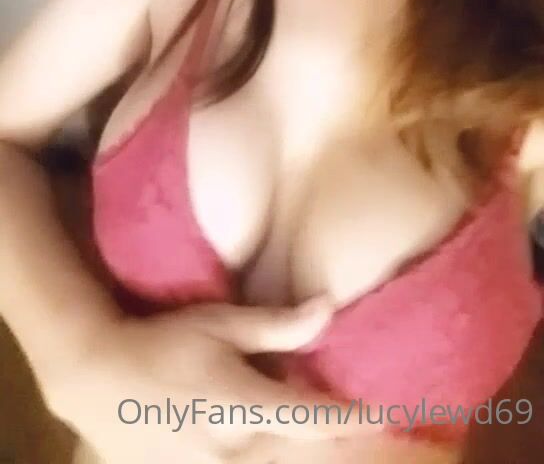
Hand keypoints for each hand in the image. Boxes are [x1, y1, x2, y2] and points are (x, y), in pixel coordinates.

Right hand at [45, 295, 374, 462]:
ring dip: (301, 448)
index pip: (314, 419)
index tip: (386, 415)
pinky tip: (268, 438)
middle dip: (334, 440)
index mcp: (240, 405)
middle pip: (302, 453)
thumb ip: (275, 326)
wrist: (96, 376)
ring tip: (321, 429)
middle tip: (370, 425)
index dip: (354, 420)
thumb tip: (329, 309)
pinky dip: (266, 455)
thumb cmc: (162, 340)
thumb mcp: (218, 323)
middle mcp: (231, 449)